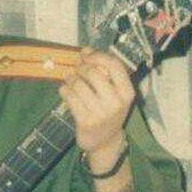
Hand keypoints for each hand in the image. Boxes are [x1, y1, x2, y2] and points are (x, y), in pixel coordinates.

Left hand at [58, 47, 134, 167]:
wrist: (105, 141)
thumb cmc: (109, 111)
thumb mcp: (116, 93)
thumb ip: (105, 72)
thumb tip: (85, 50)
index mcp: (127, 92)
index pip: (114, 65)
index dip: (97, 55)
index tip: (86, 54)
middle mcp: (116, 102)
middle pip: (93, 72)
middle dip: (80, 68)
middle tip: (76, 70)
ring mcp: (100, 113)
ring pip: (78, 84)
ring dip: (70, 79)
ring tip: (70, 81)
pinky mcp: (85, 121)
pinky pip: (69, 96)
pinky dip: (64, 90)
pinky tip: (66, 92)